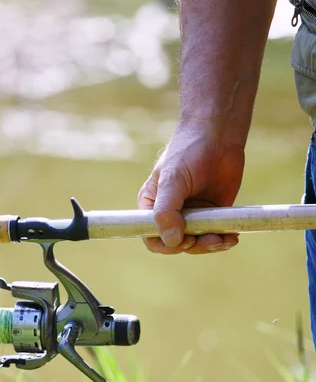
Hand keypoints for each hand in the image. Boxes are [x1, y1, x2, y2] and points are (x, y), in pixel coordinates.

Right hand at [137, 126, 244, 253]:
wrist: (219, 135)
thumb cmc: (189, 151)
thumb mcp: (173, 180)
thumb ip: (166, 210)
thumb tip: (171, 240)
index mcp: (152, 206)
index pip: (151, 237)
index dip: (166, 245)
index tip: (185, 239)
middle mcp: (170, 213)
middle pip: (176, 244)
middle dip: (193, 246)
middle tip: (210, 238)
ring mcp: (191, 215)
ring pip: (196, 244)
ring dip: (210, 245)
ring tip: (224, 238)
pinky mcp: (211, 214)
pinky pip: (214, 235)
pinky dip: (222, 240)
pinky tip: (231, 237)